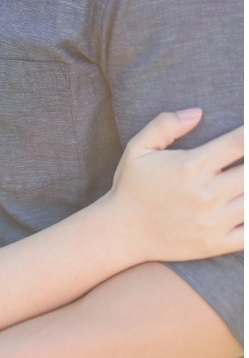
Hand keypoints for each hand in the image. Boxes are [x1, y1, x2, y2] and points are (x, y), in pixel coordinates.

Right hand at [108, 108, 243, 260]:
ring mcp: (214, 221)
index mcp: (191, 166)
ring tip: (242, 181)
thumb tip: (197, 113)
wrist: (122, 232)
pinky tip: (244, 205)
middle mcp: (207, 194)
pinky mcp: (216, 244)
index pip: (238, 143)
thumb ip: (165, 125)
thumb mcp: (138, 148)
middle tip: (247, 160)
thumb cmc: (131, 186)